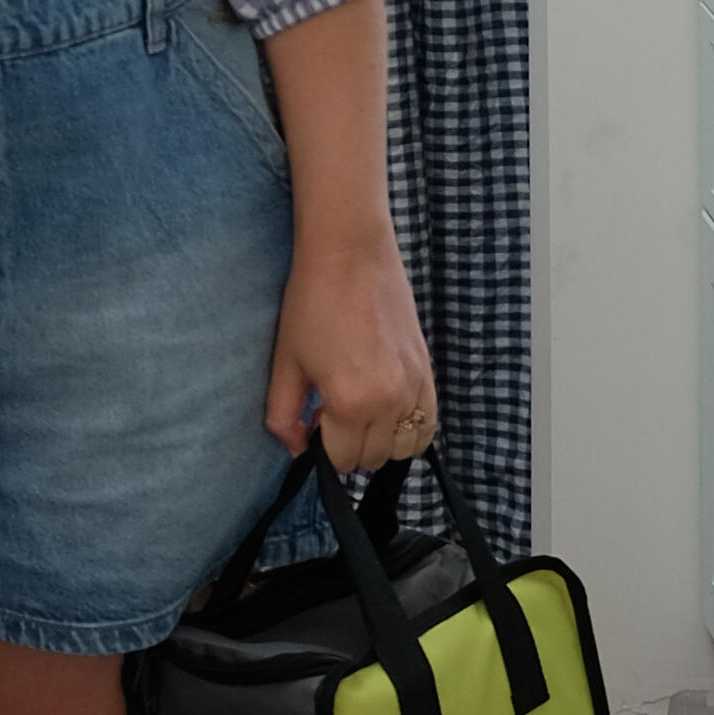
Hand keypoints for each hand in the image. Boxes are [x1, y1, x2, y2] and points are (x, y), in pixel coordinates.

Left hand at [264, 219, 439, 474]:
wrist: (350, 253)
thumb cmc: (311, 304)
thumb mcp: (284, 364)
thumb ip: (283, 417)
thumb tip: (298, 450)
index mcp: (350, 403)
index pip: (342, 461)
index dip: (323, 446)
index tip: (315, 416)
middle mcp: (390, 402)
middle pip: (374, 458)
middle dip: (351, 444)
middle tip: (334, 407)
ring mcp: (415, 386)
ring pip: (406, 447)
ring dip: (382, 440)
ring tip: (363, 409)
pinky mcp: (428, 370)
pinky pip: (430, 424)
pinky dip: (411, 427)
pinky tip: (389, 407)